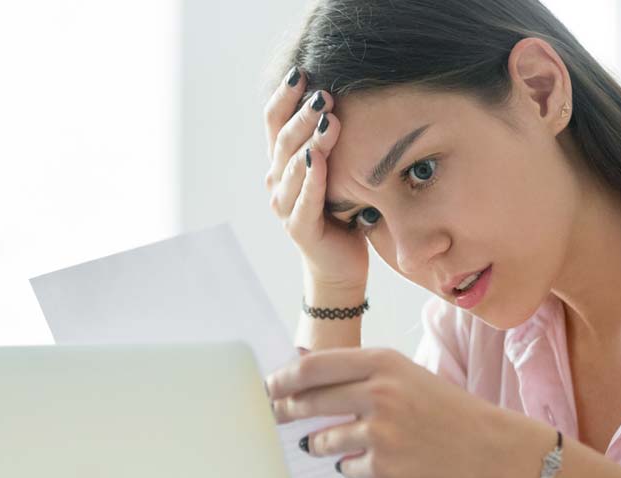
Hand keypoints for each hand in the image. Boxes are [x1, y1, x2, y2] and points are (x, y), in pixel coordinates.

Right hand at [263, 67, 368, 288]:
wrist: (339, 262)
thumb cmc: (341, 210)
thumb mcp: (337, 168)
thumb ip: (331, 140)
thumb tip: (345, 94)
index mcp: (282, 161)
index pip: (274, 120)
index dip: (284, 96)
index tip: (302, 71)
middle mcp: (276, 179)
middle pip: (284, 138)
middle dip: (304, 114)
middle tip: (324, 93)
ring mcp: (284, 204)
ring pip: (293, 165)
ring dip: (311, 140)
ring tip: (329, 119)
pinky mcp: (299, 227)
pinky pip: (305, 199)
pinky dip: (312, 179)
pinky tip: (319, 160)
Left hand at [264, 348, 523, 477]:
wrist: (491, 448)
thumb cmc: (446, 408)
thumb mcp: (406, 375)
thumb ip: (360, 374)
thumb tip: (304, 378)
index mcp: (384, 362)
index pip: (314, 367)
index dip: (283, 378)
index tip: (268, 385)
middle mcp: (380, 392)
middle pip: (308, 401)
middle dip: (284, 410)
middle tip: (274, 415)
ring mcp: (381, 432)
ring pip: (322, 439)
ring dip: (319, 442)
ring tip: (326, 442)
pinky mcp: (385, 467)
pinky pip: (346, 467)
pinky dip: (350, 465)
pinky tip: (370, 459)